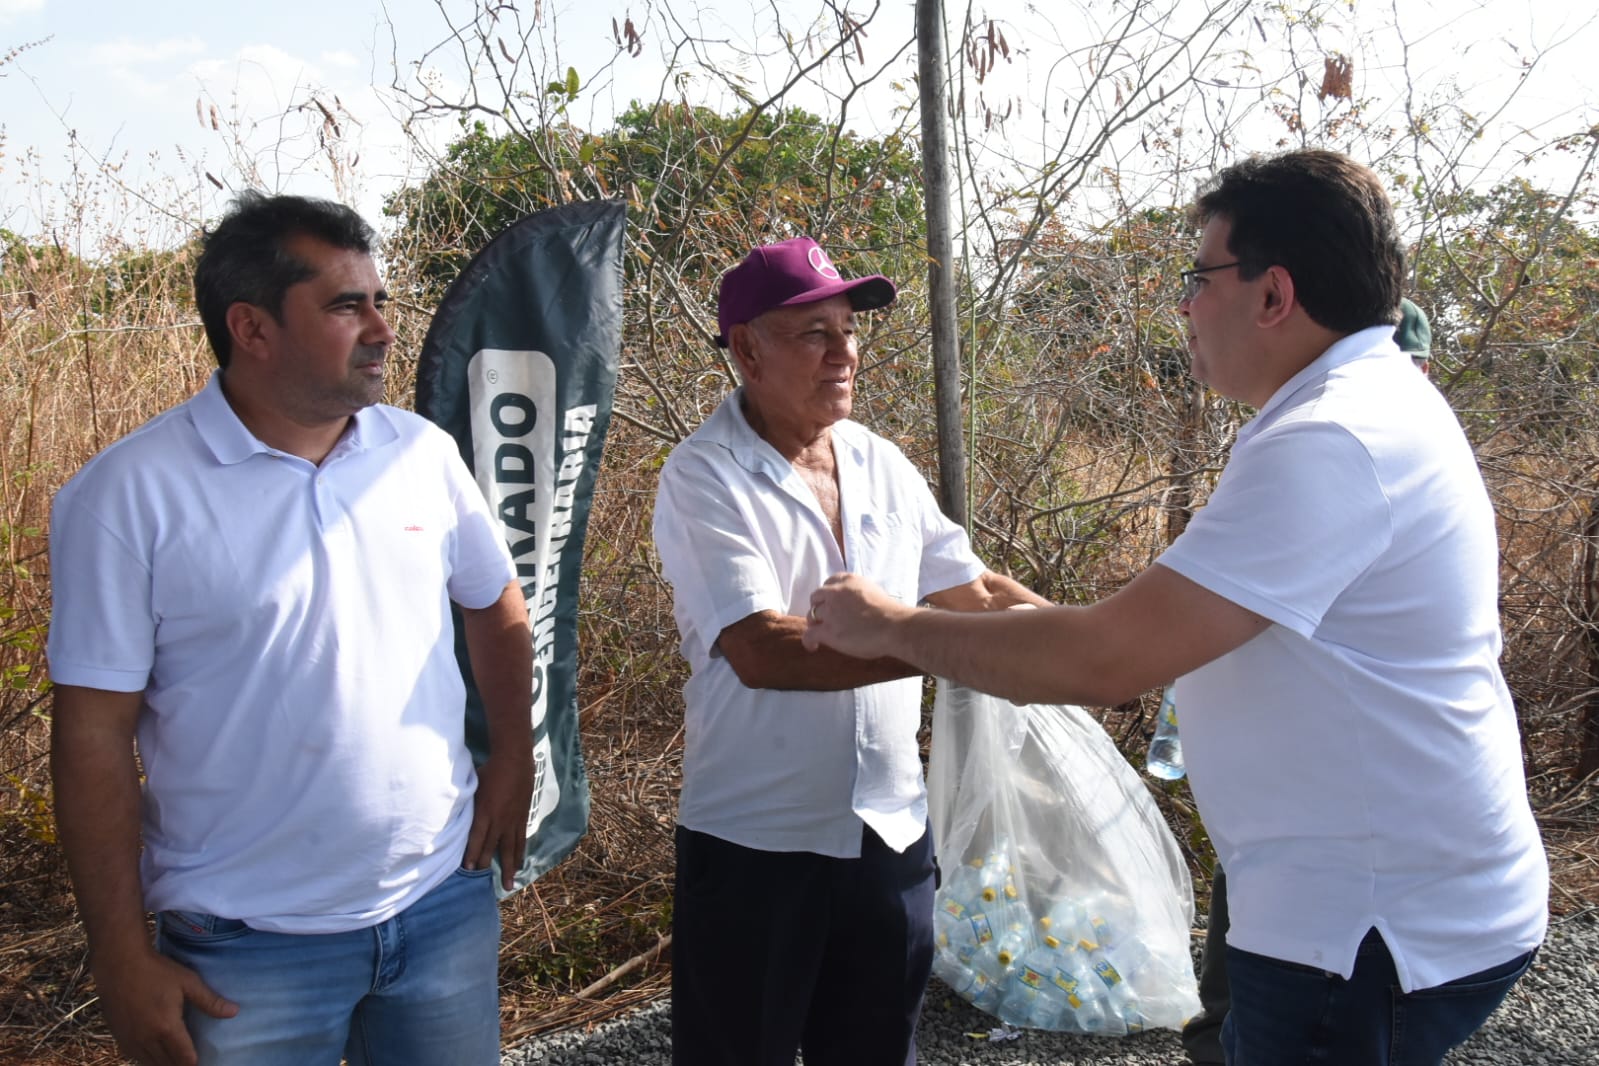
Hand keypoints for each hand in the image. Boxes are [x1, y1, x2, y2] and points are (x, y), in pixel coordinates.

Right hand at [93, 946, 236, 1065]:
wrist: (119, 964)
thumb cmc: (157, 971)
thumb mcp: (188, 982)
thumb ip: (210, 1001)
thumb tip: (235, 1012)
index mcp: (167, 1028)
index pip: (184, 1058)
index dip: (195, 1062)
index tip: (202, 1059)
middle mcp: (147, 1039)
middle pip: (167, 1064)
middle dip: (180, 1063)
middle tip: (190, 1058)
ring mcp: (130, 1040)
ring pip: (150, 1063)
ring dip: (164, 1063)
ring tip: (176, 1057)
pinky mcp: (119, 1038)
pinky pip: (135, 1057)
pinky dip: (148, 1058)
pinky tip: (156, 1052)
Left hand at [464, 749, 534, 890]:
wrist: (514, 761)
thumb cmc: (489, 771)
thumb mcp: (473, 787)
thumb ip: (466, 804)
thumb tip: (454, 815)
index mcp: (485, 813)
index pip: (476, 838)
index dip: (471, 854)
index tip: (467, 868)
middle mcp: (500, 821)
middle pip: (492, 847)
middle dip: (485, 864)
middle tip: (482, 880)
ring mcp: (513, 821)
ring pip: (510, 849)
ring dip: (508, 868)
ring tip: (508, 884)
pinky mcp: (522, 818)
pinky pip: (521, 840)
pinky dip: (519, 854)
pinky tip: (519, 864)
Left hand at [802, 573, 914, 658]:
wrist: (893, 626)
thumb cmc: (892, 614)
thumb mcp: (874, 592)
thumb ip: (860, 595)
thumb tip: (855, 606)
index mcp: (850, 581)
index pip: (830, 582)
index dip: (829, 594)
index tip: (831, 602)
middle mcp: (836, 592)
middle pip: (817, 597)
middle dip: (819, 607)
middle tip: (825, 618)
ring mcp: (830, 611)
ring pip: (811, 615)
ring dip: (815, 624)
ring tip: (821, 634)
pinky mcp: (827, 630)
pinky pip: (809, 634)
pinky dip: (809, 640)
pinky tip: (813, 646)